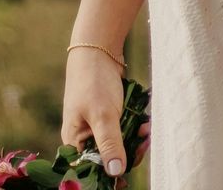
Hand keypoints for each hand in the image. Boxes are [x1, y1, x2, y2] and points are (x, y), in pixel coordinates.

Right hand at [60, 49, 138, 181]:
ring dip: (136, 139)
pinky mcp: (110, 116)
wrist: (99, 49)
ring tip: (147, 128)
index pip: (92, 168)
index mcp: (75, 141)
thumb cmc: (93, 81)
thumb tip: (115, 173)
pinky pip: (125, 130)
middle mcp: (85, 137)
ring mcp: (98, 126)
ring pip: (121, 144)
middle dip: (130, 152)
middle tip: (145, 141)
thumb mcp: (103, 115)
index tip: (129, 168)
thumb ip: (110, 144)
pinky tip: (145, 121)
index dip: (110, 172)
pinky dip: (136, 127)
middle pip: (109, 158)